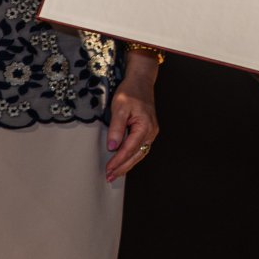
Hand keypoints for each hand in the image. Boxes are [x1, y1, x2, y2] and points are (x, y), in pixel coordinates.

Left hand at [104, 53, 160, 181]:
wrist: (140, 82)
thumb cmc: (130, 92)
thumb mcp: (120, 107)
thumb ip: (116, 127)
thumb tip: (113, 147)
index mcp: (145, 127)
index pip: (129, 149)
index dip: (118, 161)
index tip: (108, 169)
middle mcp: (151, 132)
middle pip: (136, 155)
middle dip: (123, 167)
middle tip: (109, 177)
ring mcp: (151, 132)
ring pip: (139, 154)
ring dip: (127, 165)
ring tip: (115, 174)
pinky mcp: (148, 131)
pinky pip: (140, 148)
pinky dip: (131, 157)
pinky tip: (124, 162)